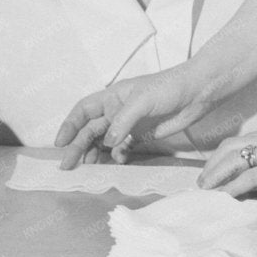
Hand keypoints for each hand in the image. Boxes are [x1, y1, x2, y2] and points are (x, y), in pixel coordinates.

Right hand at [54, 66, 212, 168]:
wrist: (197, 93)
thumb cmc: (168, 88)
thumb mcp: (142, 100)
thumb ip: (123, 121)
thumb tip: (107, 142)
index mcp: (112, 96)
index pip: (83, 110)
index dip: (69, 125)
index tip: (60, 143)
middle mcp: (117, 110)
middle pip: (91, 130)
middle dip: (78, 146)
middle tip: (67, 166)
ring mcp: (130, 124)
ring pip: (105, 141)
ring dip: (95, 154)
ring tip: (88, 168)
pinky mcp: (143, 135)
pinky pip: (123, 148)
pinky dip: (118, 156)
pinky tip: (118, 162)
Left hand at [197, 123, 256, 196]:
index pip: (238, 141)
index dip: (221, 156)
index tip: (213, 169)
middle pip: (228, 148)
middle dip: (211, 165)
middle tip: (203, 182)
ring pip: (233, 160)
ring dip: (215, 176)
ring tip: (207, 191)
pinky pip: (248, 178)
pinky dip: (232, 187)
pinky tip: (224, 197)